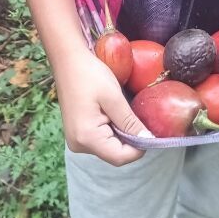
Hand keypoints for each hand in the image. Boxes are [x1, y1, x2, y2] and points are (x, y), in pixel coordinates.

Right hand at [54, 48, 151, 165]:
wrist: (67, 60)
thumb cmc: (89, 74)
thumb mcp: (113, 97)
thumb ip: (130, 122)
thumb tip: (148, 140)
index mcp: (87, 138)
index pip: (120, 157)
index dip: (139, 148)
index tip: (151, 131)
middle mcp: (79, 145)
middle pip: (115, 154)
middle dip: (130, 139)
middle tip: (136, 115)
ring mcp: (77, 140)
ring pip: (109, 147)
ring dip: (121, 133)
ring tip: (121, 110)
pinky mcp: (78, 134)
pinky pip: (101, 139)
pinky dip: (112, 129)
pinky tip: (113, 112)